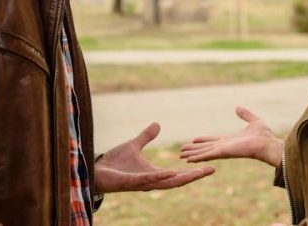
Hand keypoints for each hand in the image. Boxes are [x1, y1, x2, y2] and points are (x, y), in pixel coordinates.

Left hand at [94, 122, 214, 192]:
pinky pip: (148, 180)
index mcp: (154, 173)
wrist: (96, 170)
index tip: (209, 166)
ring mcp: (142, 183)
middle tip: (211, 169)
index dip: (193, 171)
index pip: (178, 174)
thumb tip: (158, 124)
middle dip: (195, 176)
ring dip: (182, 177)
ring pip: (167, 182)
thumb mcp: (134, 145)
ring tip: (197, 172)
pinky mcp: (131, 182)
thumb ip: (146, 137)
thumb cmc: (114, 163)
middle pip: (178, 180)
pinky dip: (159, 177)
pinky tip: (170, 172)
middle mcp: (151, 181)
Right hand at [180, 106, 282, 167]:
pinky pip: (207, 155)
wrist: (268, 144)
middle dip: (194, 149)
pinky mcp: (223, 153)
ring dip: (192, 154)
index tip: (193, 139)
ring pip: (204, 152)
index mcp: (231, 140)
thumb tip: (237, 107)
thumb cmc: (265, 136)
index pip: (213, 140)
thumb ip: (245, 114)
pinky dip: (197, 157)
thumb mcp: (254, 121)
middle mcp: (225, 146)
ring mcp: (223, 150)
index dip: (203, 140)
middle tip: (182, 150)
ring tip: (181, 155)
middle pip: (206, 147)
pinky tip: (188, 160)